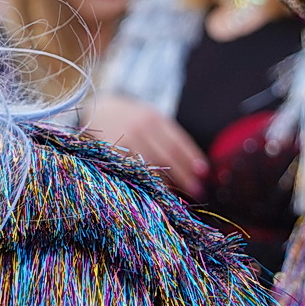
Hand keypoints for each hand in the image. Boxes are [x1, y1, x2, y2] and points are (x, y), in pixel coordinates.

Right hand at [82, 93, 208, 197]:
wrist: (100, 108)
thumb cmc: (133, 120)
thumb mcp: (152, 119)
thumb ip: (170, 138)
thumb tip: (198, 168)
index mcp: (155, 118)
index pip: (178, 142)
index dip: (192, 158)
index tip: (204, 174)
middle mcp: (140, 127)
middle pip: (166, 156)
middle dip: (184, 175)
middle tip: (197, 191)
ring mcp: (124, 139)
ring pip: (148, 166)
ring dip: (165, 183)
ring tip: (176, 197)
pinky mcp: (109, 151)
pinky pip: (129, 170)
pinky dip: (141, 182)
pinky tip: (150, 191)